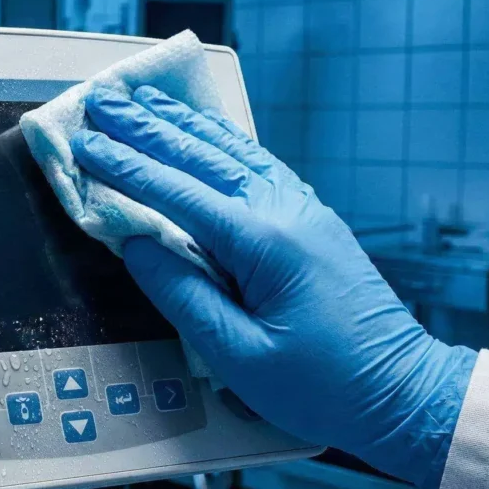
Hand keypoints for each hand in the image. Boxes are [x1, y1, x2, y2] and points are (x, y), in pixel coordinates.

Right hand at [70, 86, 476, 488]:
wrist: (402, 390)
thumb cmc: (323, 385)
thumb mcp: (239, 355)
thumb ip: (182, 295)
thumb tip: (135, 245)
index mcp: (264, 243)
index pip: (176, 192)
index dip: (124, 167)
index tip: (85, 144)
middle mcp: (284, 210)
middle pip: (201, 156)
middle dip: (145, 126)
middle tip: (102, 100)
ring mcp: (302, 208)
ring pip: (230, 150)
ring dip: (181, 123)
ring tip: (142, 98)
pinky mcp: (310, 218)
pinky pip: (255, 163)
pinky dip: (220, 139)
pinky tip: (203, 128)